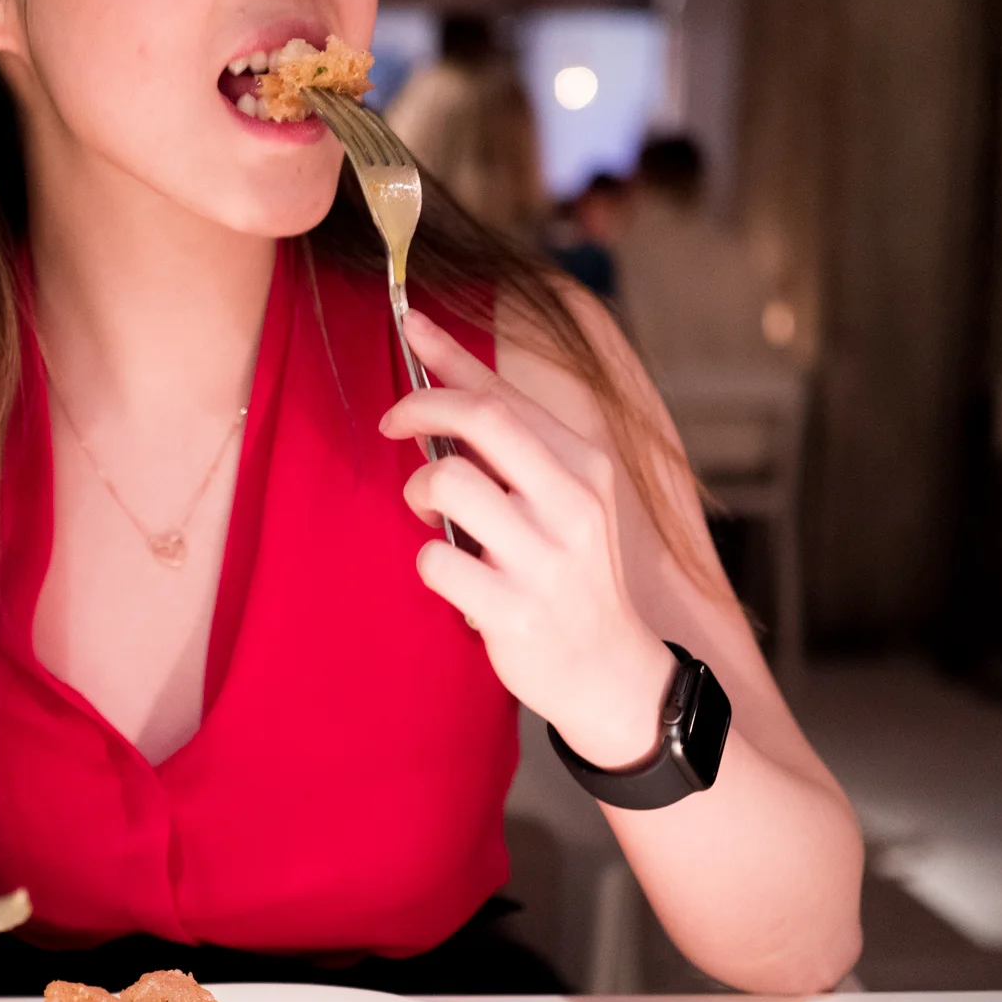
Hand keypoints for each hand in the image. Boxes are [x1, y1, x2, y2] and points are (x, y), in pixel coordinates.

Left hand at [380, 307, 677, 769]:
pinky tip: (452, 575)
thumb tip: (445, 378)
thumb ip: (514, 448)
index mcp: (586, 467)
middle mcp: (572, 505)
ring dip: (420, 492)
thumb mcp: (565, 501)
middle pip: (481, 420)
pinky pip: (435, 559)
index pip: (506, 395)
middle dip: (420, 407)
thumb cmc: (572, 576)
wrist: (610, 673)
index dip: (448, 357)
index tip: (409, 327)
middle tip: (392, 425)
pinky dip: (428, 561)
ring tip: (431, 515)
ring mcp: (544, 559)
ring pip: (448, 483)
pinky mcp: (513, 610)